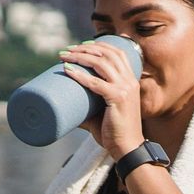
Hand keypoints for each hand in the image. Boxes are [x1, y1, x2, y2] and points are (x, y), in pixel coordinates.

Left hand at [60, 40, 144, 156]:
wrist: (127, 149)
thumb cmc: (114, 133)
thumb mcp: (102, 114)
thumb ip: (86, 109)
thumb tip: (64, 109)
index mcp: (130, 80)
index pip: (117, 52)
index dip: (99, 45)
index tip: (80, 46)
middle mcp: (129, 80)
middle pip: (107, 53)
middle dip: (85, 48)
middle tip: (67, 50)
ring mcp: (125, 88)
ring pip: (101, 63)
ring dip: (80, 56)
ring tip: (64, 56)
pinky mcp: (118, 98)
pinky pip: (96, 83)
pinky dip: (80, 76)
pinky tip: (68, 70)